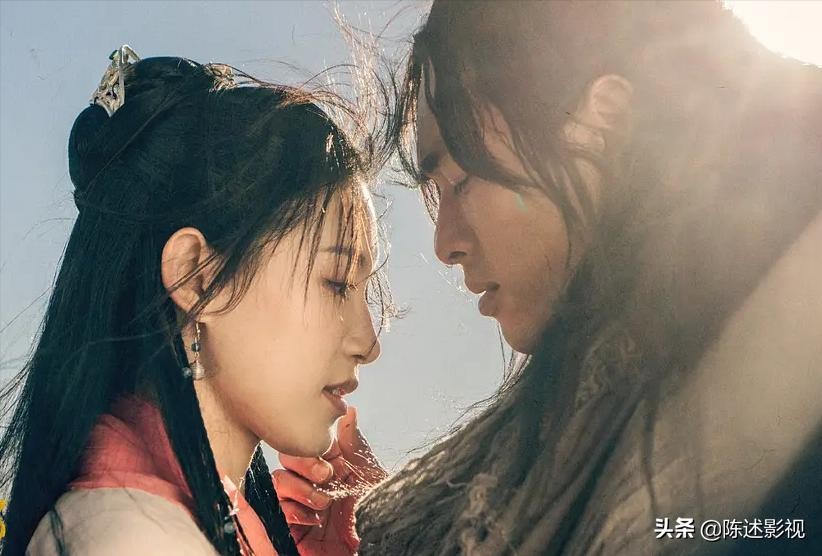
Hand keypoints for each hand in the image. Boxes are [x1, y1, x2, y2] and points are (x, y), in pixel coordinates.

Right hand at [273, 407, 386, 554]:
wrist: (381, 548)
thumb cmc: (380, 514)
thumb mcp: (372, 476)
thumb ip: (356, 445)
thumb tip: (348, 410)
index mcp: (331, 464)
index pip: (307, 441)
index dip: (313, 443)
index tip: (329, 451)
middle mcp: (313, 481)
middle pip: (287, 457)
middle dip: (304, 462)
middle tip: (326, 475)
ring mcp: (301, 504)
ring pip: (278, 481)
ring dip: (300, 488)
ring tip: (324, 502)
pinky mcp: (292, 529)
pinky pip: (276, 511)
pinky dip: (293, 511)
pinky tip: (314, 519)